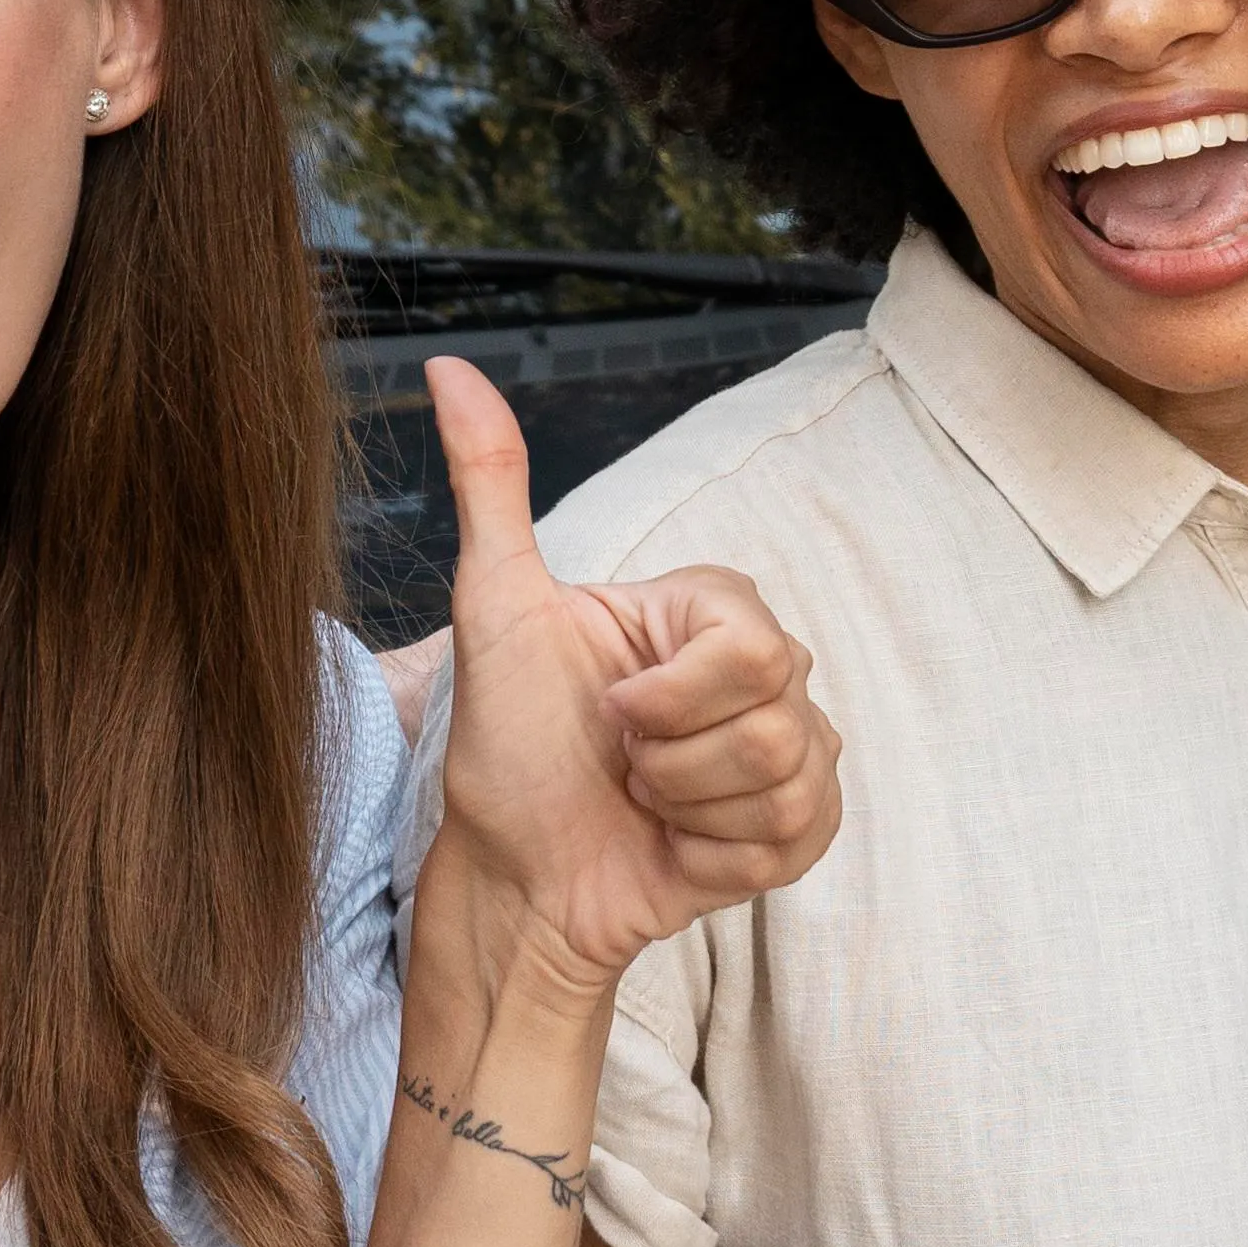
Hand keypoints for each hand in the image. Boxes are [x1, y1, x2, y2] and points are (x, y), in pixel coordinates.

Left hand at [428, 356, 842, 984]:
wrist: (518, 875)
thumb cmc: (507, 745)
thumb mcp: (493, 606)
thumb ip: (490, 482)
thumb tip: (447, 371)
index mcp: (707, 610)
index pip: (748, 640)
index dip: (668, 695)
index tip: (610, 708)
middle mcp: (766, 673)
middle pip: (776, 710)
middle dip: (672, 754)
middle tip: (624, 760)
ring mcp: (793, 751)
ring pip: (787, 777)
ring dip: (690, 806)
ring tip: (646, 800)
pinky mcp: (800, 831)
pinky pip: (799, 838)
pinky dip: (721, 856)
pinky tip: (678, 844)